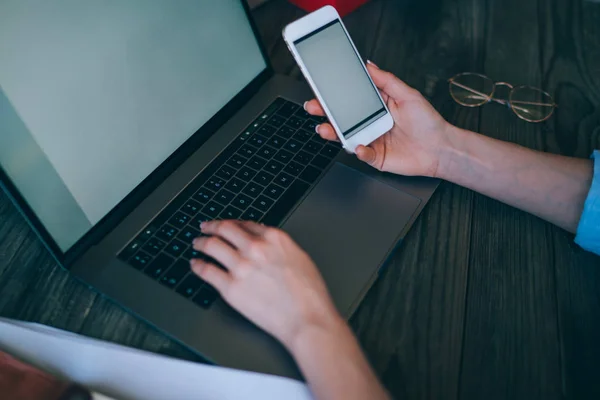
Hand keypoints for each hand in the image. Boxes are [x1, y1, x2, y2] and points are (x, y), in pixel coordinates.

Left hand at [190, 220, 343, 348]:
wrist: (307, 320)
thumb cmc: (310, 295)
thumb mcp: (300, 258)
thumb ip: (279, 248)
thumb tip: (266, 244)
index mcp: (274, 238)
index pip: (246, 224)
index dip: (233, 223)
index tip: (227, 225)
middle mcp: (255, 248)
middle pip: (225, 229)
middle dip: (212, 226)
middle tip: (206, 227)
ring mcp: (241, 267)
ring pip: (212, 246)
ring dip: (201, 242)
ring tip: (197, 243)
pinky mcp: (231, 288)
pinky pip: (207, 271)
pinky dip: (198, 265)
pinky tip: (196, 264)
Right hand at [305, 61, 451, 177]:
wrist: (441, 149)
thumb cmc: (428, 123)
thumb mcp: (408, 94)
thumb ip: (386, 80)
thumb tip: (369, 65)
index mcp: (376, 106)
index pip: (351, 98)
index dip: (335, 94)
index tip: (322, 89)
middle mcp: (370, 123)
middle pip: (342, 118)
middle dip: (325, 112)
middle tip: (314, 107)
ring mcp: (371, 140)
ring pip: (346, 137)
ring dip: (333, 132)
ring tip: (325, 128)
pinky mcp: (375, 157)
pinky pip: (362, 154)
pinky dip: (359, 150)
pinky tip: (358, 145)